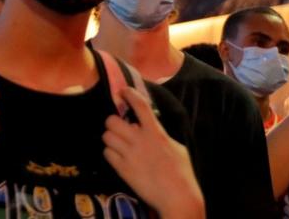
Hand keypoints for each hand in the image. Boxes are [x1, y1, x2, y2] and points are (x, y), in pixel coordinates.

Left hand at [102, 86, 203, 218]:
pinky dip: (110, 154)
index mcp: (156, 132)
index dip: (129, 94)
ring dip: (111, 139)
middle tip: (119, 129)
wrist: (177, 197)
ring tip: (118, 145)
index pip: (140, 106)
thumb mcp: (177, 148)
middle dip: (113, 124)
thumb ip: (161, 136)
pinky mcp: (122, 169)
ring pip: (106, 136)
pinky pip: (107, 154)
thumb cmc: (182, 173)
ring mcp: (129, 154)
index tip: (122, 91)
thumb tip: (151, 129)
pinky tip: (118, 158)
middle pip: (111, 121)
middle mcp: (140, 140)